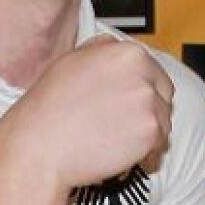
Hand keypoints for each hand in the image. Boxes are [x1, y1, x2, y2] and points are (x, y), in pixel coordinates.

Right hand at [3, 36, 172, 189]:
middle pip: (163, 96)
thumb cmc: (49, 109)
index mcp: (125, 52)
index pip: (153, 72)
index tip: (132, 106)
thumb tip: (113, 47)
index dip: (143, 92)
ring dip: (148, 135)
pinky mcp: (151, 131)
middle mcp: (142, 72)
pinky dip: (146, 155)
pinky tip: (125, 158)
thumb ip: (100, 50)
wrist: (41, 146)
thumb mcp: (71, 61)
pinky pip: (159, 145)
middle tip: (127, 128)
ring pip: (164, 121)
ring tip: (120, 144)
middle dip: (149, 112)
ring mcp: (148, 101)